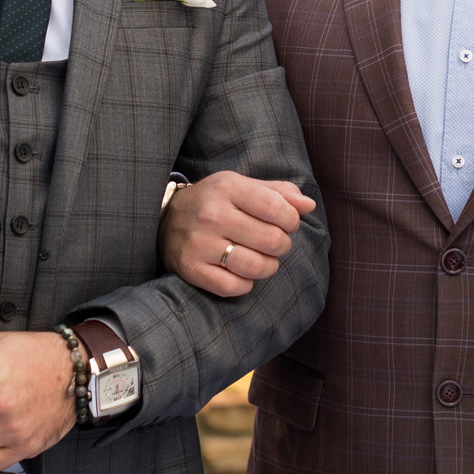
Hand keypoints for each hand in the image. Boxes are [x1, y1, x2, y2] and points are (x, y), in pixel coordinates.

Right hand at [160, 172, 315, 298]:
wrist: (165, 220)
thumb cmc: (214, 202)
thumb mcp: (242, 186)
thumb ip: (278, 193)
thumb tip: (308, 206)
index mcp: (228, 188)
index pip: (276, 208)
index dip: (292, 221)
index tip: (287, 223)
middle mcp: (212, 215)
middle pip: (272, 240)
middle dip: (282, 245)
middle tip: (274, 243)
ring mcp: (199, 244)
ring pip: (255, 267)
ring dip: (268, 267)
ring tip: (263, 259)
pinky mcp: (191, 269)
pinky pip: (233, 287)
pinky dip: (245, 284)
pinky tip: (241, 272)